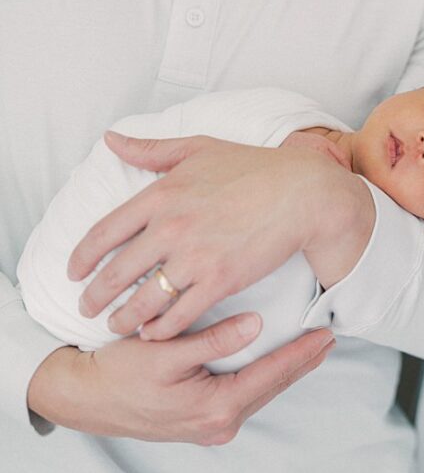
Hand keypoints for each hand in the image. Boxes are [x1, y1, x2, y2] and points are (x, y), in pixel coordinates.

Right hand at [27, 316, 334, 443]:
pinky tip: (270, 362)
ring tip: (309, 347)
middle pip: (271, 387)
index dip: (301, 353)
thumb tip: (256, 324)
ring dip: (284, 369)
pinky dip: (262, 377)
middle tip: (329, 336)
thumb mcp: (166, 352)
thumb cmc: (121, 373)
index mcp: (215, 406)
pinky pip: (243, 395)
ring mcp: (209, 425)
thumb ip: (213, 339)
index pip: (271, 375)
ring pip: (259, 392)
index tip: (327, 333)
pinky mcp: (199, 419)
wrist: (84, 397)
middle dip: (301, 362)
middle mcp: (217, 422)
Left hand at [68, 133, 369, 337]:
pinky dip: (159, 330)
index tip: (73, 272)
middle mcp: (171, 227)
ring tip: (116, 325)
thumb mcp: (199, 148)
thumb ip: (151, 149)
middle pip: (116, 274)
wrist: (301, 193)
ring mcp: (194, 257)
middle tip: (86, 307)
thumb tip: (111, 139)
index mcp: (161, 194)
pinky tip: (152, 333)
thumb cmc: (253, 167)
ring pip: (143, 302)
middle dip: (94, 297)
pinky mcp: (219, 281)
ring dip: (123, 319)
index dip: (82, 258)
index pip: (103, 232)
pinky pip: (177, 316)